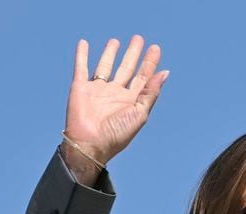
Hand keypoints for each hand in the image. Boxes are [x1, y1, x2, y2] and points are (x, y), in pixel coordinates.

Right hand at [63, 35, 167, 171]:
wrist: (90, 144)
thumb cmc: (116, 133)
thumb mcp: (139, 113)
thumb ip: (151, 92)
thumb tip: (165, 73)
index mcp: (130, 101)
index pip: (143, 77)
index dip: (149, 63)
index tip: (155, 48)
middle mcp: (115, 94)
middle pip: (126, 69)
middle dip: (132, 54)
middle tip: (138, 39)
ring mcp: (98, 90)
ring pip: (105, 66)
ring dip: (110, 53)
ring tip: (115, 41)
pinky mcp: (80, 88)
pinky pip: (81, 67)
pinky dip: (81, 55)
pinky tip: (84, 43)